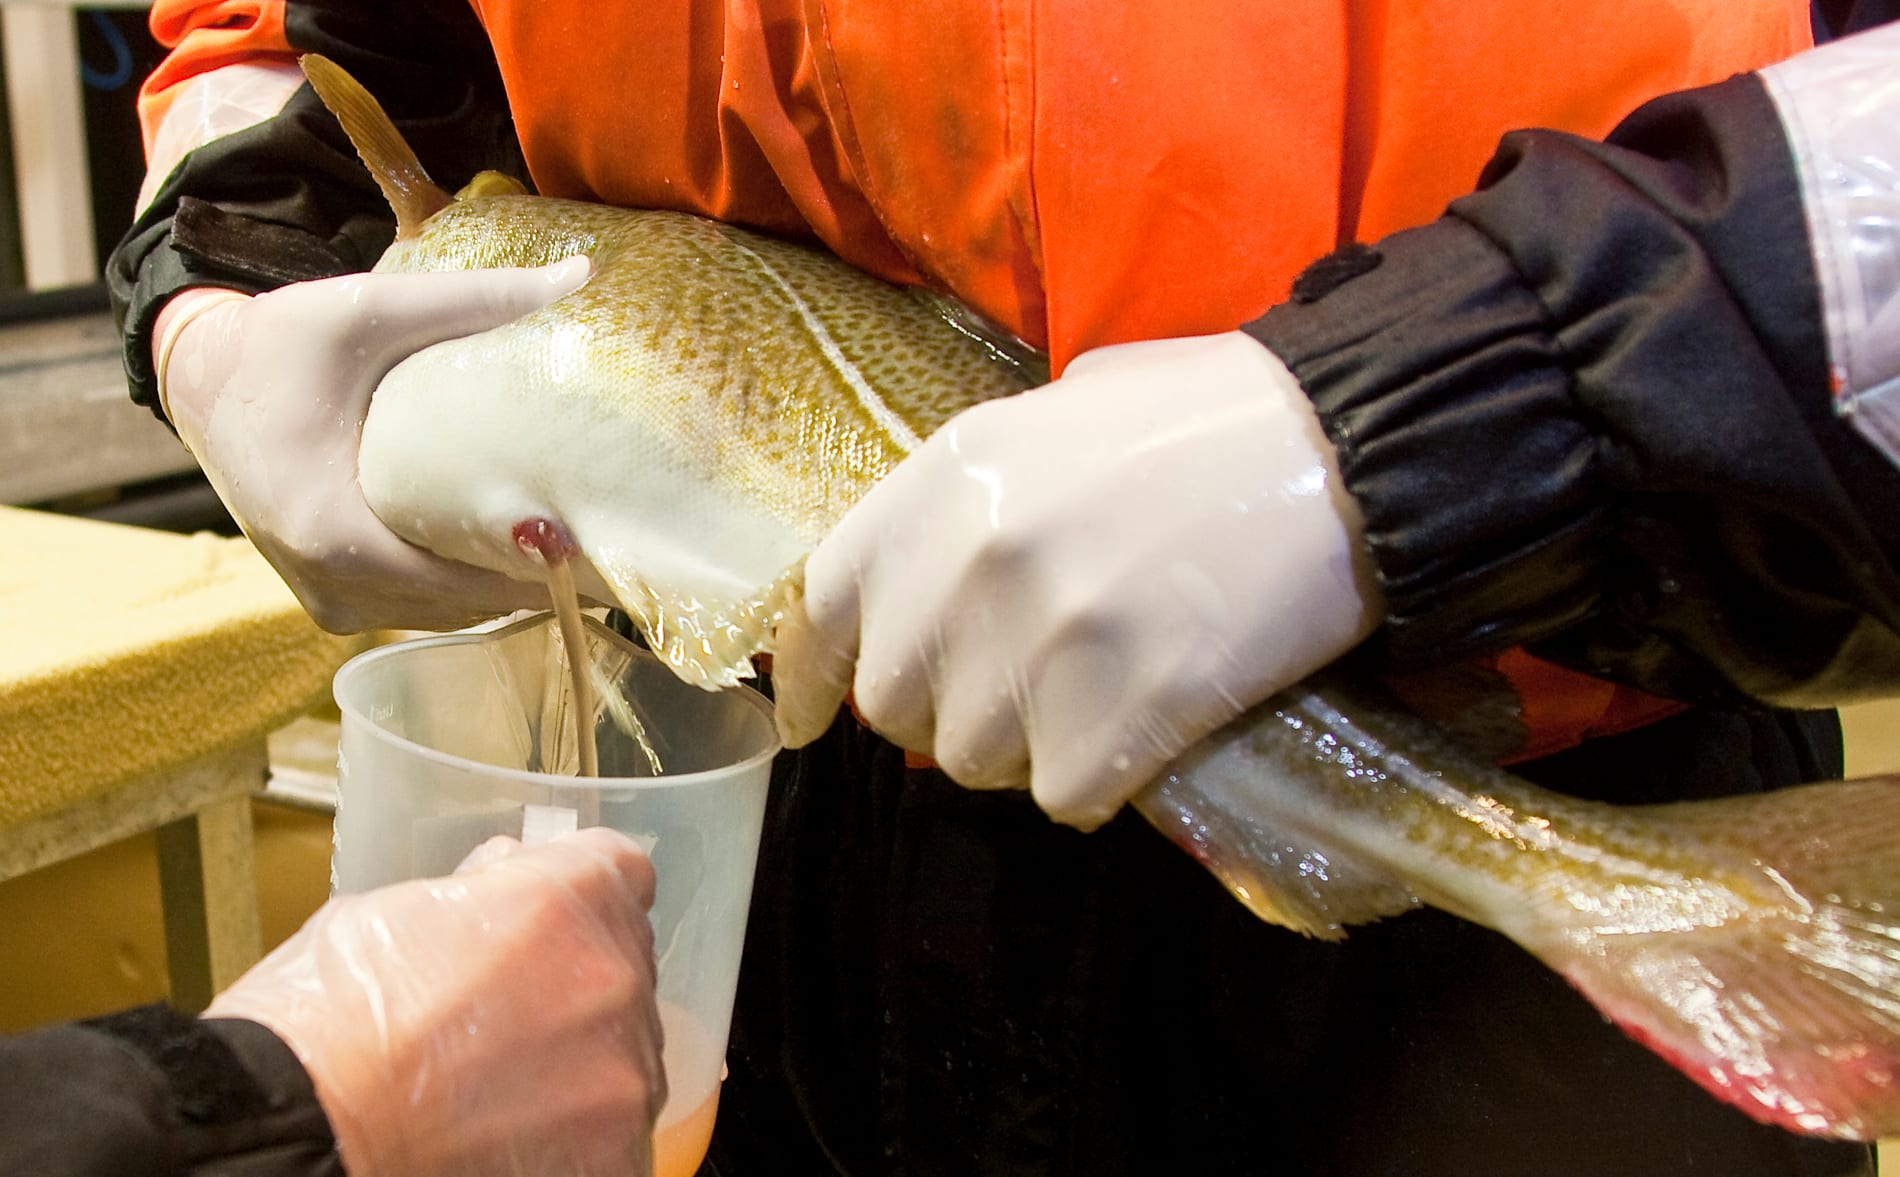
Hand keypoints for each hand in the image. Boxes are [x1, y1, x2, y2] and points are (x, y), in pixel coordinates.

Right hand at [155, 258, 590, 632]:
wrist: (202, 378)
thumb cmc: (282, 341)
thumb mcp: (373, 310)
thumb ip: (474, 299)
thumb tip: (580, 274)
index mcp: (332, 531)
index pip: (462, 581)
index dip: (537, 576)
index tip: (605, 561)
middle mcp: (329, 583)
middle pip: (463, 604)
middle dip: (537, 584)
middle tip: (615, 560)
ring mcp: (329, 600)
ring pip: (445, 614)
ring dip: (507, 590)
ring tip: (585, 562)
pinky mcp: (332, 598)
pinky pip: (419, 607)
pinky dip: (468, 586)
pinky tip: (521, 556)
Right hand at [206, 828, 663, 1176]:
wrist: (301, 1139)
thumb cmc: (323, 1025)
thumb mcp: (388, 911)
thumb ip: (476, 891)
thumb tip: (508, 874)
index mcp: (564, 900)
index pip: (621, 871)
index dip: (577, 894)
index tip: (547, 923)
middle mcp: (611, 979)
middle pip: (621, 964)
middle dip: (570, 982)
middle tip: (497, 1022)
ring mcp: (622, 1074)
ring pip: (624, 1052)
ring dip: (577, 1063)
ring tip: (488, 1093)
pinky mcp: (616, 1154)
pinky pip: (614, 1133)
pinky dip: (572, 1138)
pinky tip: (503, 1142)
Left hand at [772, 331, 1382, 828]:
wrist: (1351, 447)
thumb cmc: (1212, 420)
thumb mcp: (1063, 413)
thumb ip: (979, 491)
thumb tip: (932, 574)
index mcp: (949, 473)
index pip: (827, 600)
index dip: (814, 671)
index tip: (813, 714)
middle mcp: (974, 557)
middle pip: (897, 704)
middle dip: (949, 713)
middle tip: (1023, 695)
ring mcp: (1046, 637)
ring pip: (977, 761)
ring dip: (1029, 751)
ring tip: (1100, 700)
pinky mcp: (1124, 708)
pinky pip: (1064, 795)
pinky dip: (1100, 780)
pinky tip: (1149, 727)